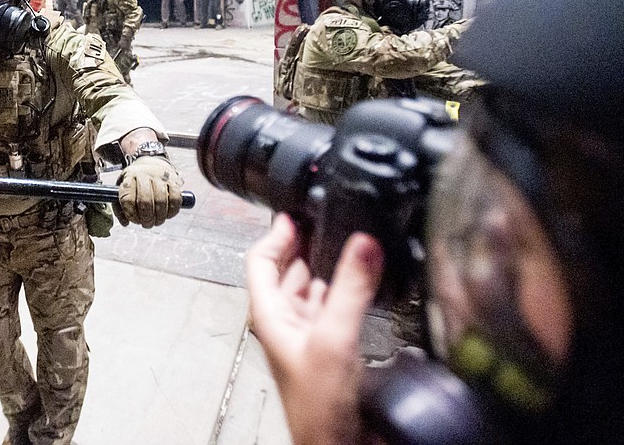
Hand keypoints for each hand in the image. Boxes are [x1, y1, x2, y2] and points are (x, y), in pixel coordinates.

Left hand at [115, 156, 182, 227]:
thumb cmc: (135, 181)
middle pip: (145, 201)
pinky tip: (168, 215)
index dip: (130, 213)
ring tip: (156, 222)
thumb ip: (119, 207)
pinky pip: (175, 198)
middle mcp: (144, 175)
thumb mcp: (122, 188)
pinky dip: (172, 210)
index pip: (127, 198)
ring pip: (161, 200)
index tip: (133, 219)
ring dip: (159, 217)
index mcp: (129, 177)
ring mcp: (160, 176)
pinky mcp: (173, 180)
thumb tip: (125, 223)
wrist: (151, 163)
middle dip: (146, 218)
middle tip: (146, 224)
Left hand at [246, 214, 382, 444]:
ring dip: (325, 266)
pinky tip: (359, 282)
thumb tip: (363, 244)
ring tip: (345, 242)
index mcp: (269, 315)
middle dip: (305, 244)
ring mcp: (307, 335)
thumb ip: (349, 289)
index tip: (294, 214)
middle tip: (326, 220)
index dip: (276, 234)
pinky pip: (331, 308)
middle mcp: (284, 322)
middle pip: (287, 271)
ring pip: (311, 289)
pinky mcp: (330, 348)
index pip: (260, 261)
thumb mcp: (334, 337)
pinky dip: (342, 290)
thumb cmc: (318, 409)